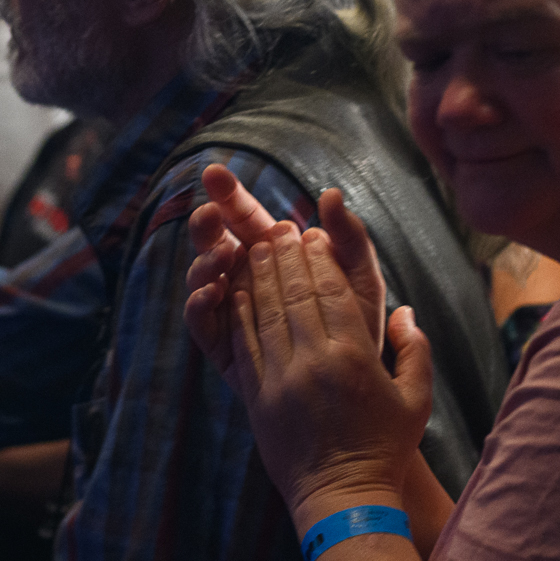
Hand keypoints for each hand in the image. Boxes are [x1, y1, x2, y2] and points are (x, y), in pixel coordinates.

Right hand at [184, 169, 382, 373]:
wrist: (355, 388)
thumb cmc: (358, 325)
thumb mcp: (359, 276)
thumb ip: (348, 236)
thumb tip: (330, 194)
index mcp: (274, 255)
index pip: (245, 217)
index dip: (228, 194)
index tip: (214, 172)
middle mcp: (246, 278)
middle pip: (214, 242)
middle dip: (206, 225)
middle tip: (209, 214)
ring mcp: (231, 310)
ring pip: (202, 278)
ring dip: (205, 262)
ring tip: (223, 255)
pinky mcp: (223, 346)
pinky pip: (201, 322)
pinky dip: (200, 303)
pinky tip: (214, 292)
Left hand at [215, 227, 430, 525]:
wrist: (343, 499)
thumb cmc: (384, 450)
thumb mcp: (416, 400)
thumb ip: (415, 351)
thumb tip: (406, 311)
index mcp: (355, 358)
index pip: (332, 293)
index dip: (321, 260)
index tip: (313, 235)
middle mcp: (315, 363)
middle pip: (295, 295)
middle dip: (286, 257)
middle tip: (279, 228)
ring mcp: (282, 379)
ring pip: (266, 313)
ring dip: (259, 277)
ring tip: (254, 248)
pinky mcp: (258, 398)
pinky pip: (246, 345)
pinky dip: (239, 314)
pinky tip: (236, 291)